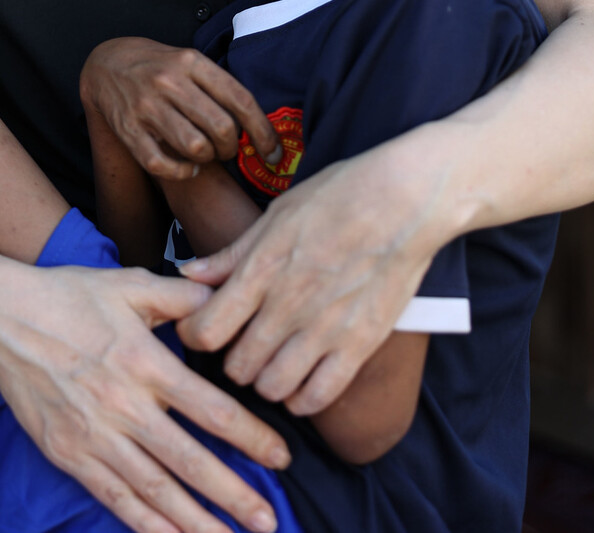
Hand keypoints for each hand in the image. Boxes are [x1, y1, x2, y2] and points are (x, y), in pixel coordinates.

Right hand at [0, 254, 289, 532]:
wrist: (2, 319)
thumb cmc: (69, 296)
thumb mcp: (129, 284)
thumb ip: (182, 296)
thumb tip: (226, 298)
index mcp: (144, 362)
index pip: (209, 409)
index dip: (250, 437)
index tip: (281, 457)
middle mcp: (123, 405)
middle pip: (188, 461)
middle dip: (233, 494)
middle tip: (269, 521)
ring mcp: (94, 436)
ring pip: (154, 489)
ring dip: (196, 520)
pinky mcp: (70, 455)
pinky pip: (115, 498)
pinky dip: (146, 524)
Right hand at [81, 38, 280, 179]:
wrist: (106, 64)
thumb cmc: (159, 66)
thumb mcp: (189, 61)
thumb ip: (218, 87)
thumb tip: (258, 127)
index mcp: (192, 62)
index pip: (240, 99)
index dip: (263, 132)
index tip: (274, 153)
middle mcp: (170, 81)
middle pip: (221, 127)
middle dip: (232, 148)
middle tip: (228, 150)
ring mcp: (147, 106)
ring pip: (195, 147)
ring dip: (208, 159)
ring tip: (206, 154)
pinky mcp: (128, 129)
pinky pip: (163, 163)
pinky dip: (182, 172)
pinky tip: (187, 167)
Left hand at [177, 134, 444, 412]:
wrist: (403, 202)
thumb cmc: (338, 197)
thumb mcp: (277, 215)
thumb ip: (233, 253)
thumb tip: (190, 273)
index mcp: (262, 269)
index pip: (206, 329)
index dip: (194, 334)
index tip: (202, 328)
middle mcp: (288, 305)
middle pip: (236, 365)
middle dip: (231, 359)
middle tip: (242, 344)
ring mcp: (324, 329)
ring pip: (272, 387)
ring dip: (265, 380)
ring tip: (272, 361)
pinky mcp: (359, 345)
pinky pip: (317, 397)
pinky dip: (302, 398)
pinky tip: (302, 378)